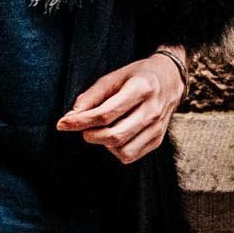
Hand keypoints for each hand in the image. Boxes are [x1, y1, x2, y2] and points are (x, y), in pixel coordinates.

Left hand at [57, 51, 183, 163]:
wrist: (170, 80)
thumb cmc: (137, 76)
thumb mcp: (114, 76)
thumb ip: (92, 95)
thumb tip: (72, 115)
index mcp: (141, 88)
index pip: (106, 113)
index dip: (81, 121)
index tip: (62, 124)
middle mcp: (152, 110)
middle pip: (115, 135)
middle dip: (90, 135)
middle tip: (82, 128)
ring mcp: (157, 127)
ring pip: (123, 150)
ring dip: (103, 144)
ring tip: (100, 131)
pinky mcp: (158, 139)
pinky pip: (131, 155)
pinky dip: (116, 150)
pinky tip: (113, 137)